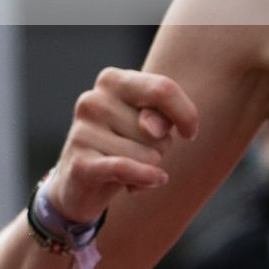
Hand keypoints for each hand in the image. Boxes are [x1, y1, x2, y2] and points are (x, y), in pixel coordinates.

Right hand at [44, 67, 197, 223]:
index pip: (163, 89)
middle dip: (160, 147)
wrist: (81, 178)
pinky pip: (125, 168)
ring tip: (126, 165)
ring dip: (147, 169)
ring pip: (149, 156)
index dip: (186, 116)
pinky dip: (142, 179)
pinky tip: (137, 187)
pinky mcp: (80, 163)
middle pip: (159, 131)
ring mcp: (82, 131)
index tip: (188, 133)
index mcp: (111, 81)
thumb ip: (162, 115)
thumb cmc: (125, 142)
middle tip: (137, 149)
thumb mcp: (152, 122)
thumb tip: (150, 128)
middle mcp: (92, 100)